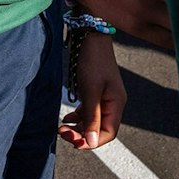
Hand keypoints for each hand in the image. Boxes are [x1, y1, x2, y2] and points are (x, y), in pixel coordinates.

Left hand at [58, 34, 125, 150]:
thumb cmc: (93, 61)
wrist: (91, 36)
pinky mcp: (95, 92)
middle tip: (63, 133)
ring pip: (92, 122)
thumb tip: (92, 142)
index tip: (73, 142)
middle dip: (82, 135)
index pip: (108, 133)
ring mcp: (104, 98)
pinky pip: (88, 112)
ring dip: (78, 127)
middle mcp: (113, 104)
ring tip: (62, 127)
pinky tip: (66, 118)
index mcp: (116, 104)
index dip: (92, 142)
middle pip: (99, 130)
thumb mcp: (91, 91)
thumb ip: (91, 117)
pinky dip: (78, 117)